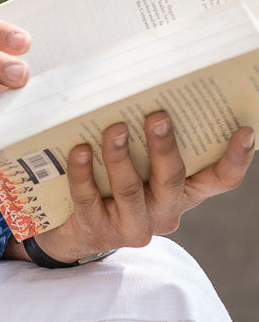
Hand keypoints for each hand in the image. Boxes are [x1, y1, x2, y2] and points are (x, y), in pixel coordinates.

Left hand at [24, 112, 254, 263]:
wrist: (79, 228)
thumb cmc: (114, 183)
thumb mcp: (140, 164)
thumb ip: (148, 140)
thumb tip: (144, 90)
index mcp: (184, 192)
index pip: (221, 180)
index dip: (236, 158)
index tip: (245, 130)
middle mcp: (165, 212)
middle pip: (172, 179)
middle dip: (164, 146)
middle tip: (157, 115)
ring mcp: (132, 226)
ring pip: (129, 190)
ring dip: (119, 156)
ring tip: (114, 128)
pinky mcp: (98, 231)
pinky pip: (89, 198)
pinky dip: (83, 172)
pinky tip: (79, 150)